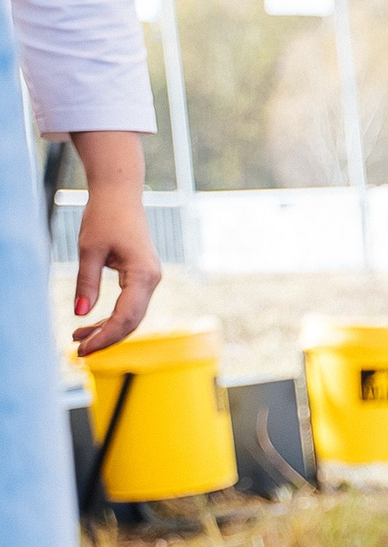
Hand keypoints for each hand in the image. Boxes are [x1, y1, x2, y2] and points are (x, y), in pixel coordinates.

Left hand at [69, 131, 159, 355]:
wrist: (120, 195)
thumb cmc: (105, 217)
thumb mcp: (88, 251)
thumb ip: (85, 283)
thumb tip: (80, 314)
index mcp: (142, 275)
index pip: (125, 317)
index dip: (105, 337)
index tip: (83, 350)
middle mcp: (151, 280)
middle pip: (132, 321)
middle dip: (106, 338)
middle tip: (78, 351)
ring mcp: (149, 279)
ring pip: (131, 315)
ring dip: (107, 329)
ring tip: (78, 338)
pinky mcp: (142, 276)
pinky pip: (130, 304)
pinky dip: (111, 316)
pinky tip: (91, 321)